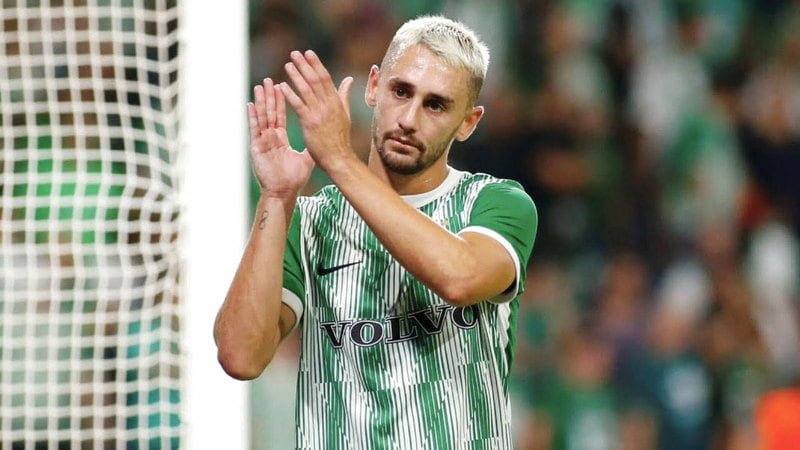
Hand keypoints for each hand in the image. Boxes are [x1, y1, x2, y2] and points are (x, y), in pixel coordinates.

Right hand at [248, 77, 314, 197]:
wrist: (284, 192)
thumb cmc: (293, 178)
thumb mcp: (305, 158)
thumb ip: (311, 145)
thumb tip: (319, 138)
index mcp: (281, 138)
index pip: (281, 115)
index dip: (281, 101)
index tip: (282, 85)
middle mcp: (271, 137)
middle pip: (270, 112)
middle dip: (270, 96)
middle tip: (269, 80)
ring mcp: (263, 141)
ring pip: (262, 117)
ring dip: (261, 102)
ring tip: (260, 86)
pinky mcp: (257, 147)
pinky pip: (255, 129)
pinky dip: (252, 117)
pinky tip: (250, 105)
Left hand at [278, 50, 353, 172]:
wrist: (339, 158)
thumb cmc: (340, 139)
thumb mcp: (345, 114)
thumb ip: (344, 95)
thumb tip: (349, 79)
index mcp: (336, 102)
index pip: (325, 78)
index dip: (316, 64)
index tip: (308, 53)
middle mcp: (328, 105)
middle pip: (315, 80)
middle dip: (305, 65)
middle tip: (295, 53)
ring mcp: (319, 113)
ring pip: (306, 90)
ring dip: (296, 76)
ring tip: (287, 65)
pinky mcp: (310, 123)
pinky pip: (298, 105)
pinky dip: (290, 94)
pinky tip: (282, 86)